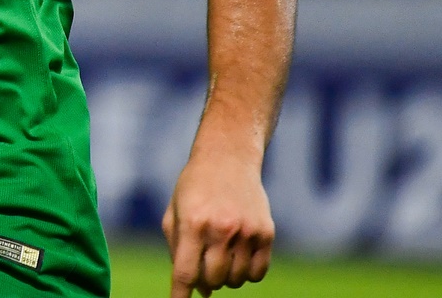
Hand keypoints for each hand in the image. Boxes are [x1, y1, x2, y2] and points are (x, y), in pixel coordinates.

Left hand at [163, 145, 274, 296]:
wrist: (227, 158)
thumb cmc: (194, 188)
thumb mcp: (175, 213)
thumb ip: (178, 251)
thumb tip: (196, 291)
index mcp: (192, 224)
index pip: (185, 273)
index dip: (180, 295)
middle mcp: (220, 229)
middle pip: (212, 280)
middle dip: (204, 282)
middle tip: (203, 268)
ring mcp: (246, 232)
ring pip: (235, 280)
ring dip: (225, 277)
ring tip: (220, 257)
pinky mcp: (266, 233)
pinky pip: (258, 273)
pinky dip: (247, 274)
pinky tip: (238, 258)